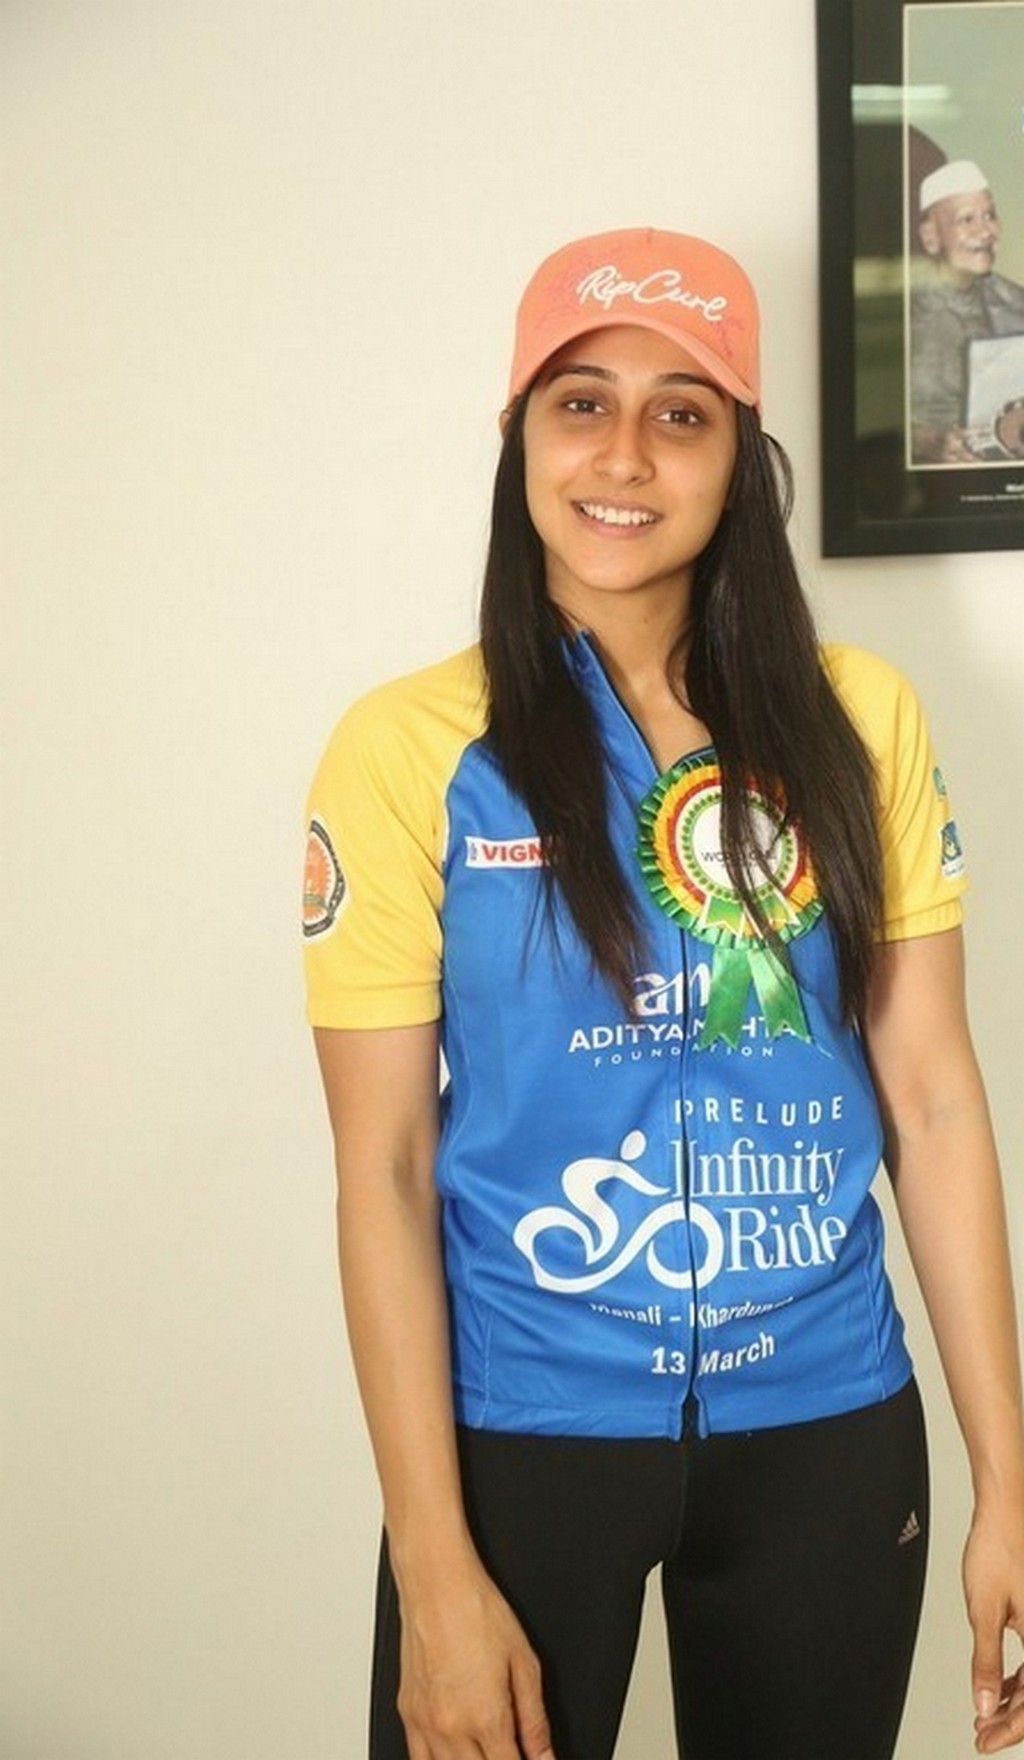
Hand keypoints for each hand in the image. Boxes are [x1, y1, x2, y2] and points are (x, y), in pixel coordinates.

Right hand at [397, 1554, 555, 1758]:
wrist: (437, 1583)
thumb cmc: (477, 1610)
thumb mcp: (524, 1663)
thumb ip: (535, 1719)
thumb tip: (544, 1755)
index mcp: (486, 1716)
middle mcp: (451, 1727)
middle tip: (510, 1750)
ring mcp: (424, 1723)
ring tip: (486, 1751)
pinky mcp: (407, 1714)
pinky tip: (454, 1756)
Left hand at [963, 1502, 1023, 1750]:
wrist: (1005, 1512)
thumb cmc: (997, 1550)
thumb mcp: (984, 1611)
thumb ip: (986, 1661)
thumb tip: (985, 1702)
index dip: (1010, 1729)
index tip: (985, 1739)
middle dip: (1010, 1720)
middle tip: (982, 1732)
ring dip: (1014, 1701)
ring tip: (986, 1713)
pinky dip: (1017, 1679)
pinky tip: (998, 1685)